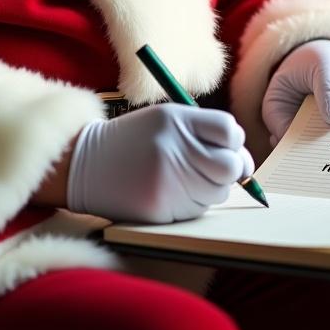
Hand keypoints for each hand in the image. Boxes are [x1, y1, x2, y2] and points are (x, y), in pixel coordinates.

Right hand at [66, 103, 254, 223]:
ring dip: (211, 187)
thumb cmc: (133, 141)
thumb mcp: (164, 119)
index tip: (226, 146)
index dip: (233, 141)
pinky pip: (198, 210)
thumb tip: (242, 161)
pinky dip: (193, 203)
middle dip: (233, 169)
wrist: (86, 165)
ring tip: (185, 177)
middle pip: (231, 166)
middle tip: (218, 168)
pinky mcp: (162, 209)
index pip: (229, 131)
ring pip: (218, 192)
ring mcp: (168, 181)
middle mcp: (174, 149)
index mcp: (176, 121)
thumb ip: (202, 132)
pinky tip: (171, 192)